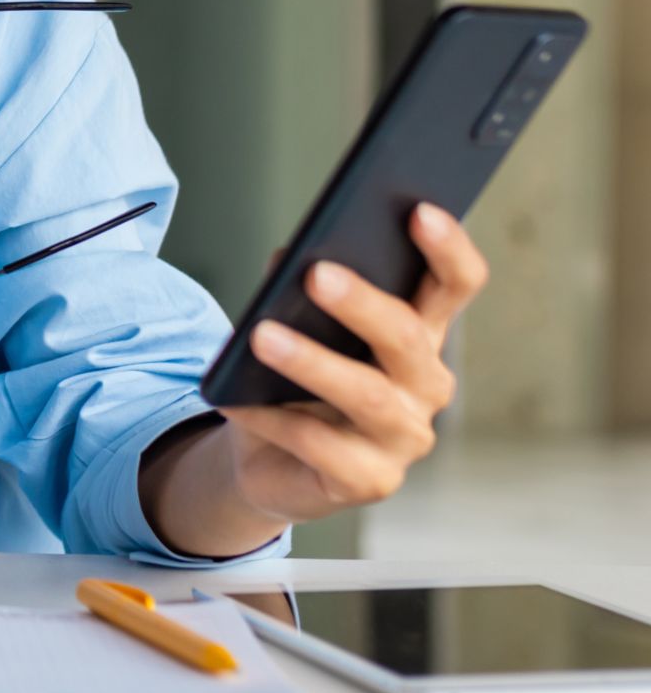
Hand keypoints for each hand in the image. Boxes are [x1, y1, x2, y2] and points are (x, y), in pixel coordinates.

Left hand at [216, 203, 487, 523]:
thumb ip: (297, 284)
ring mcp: (404, 437)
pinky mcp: (372, 482)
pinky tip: (237, 400)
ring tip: (261, 336)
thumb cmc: (291, 373)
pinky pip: (324, 448)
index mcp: (419, 331)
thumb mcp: (293, 319)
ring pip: (369, 395)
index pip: (454, 285)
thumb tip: (290, 256)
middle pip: (409, 337)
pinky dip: (275, 420)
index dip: (447, 248)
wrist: (267, 456)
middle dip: (364, 303)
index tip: (420, 210)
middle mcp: (425, 383)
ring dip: (313, 363)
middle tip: (316, 273)